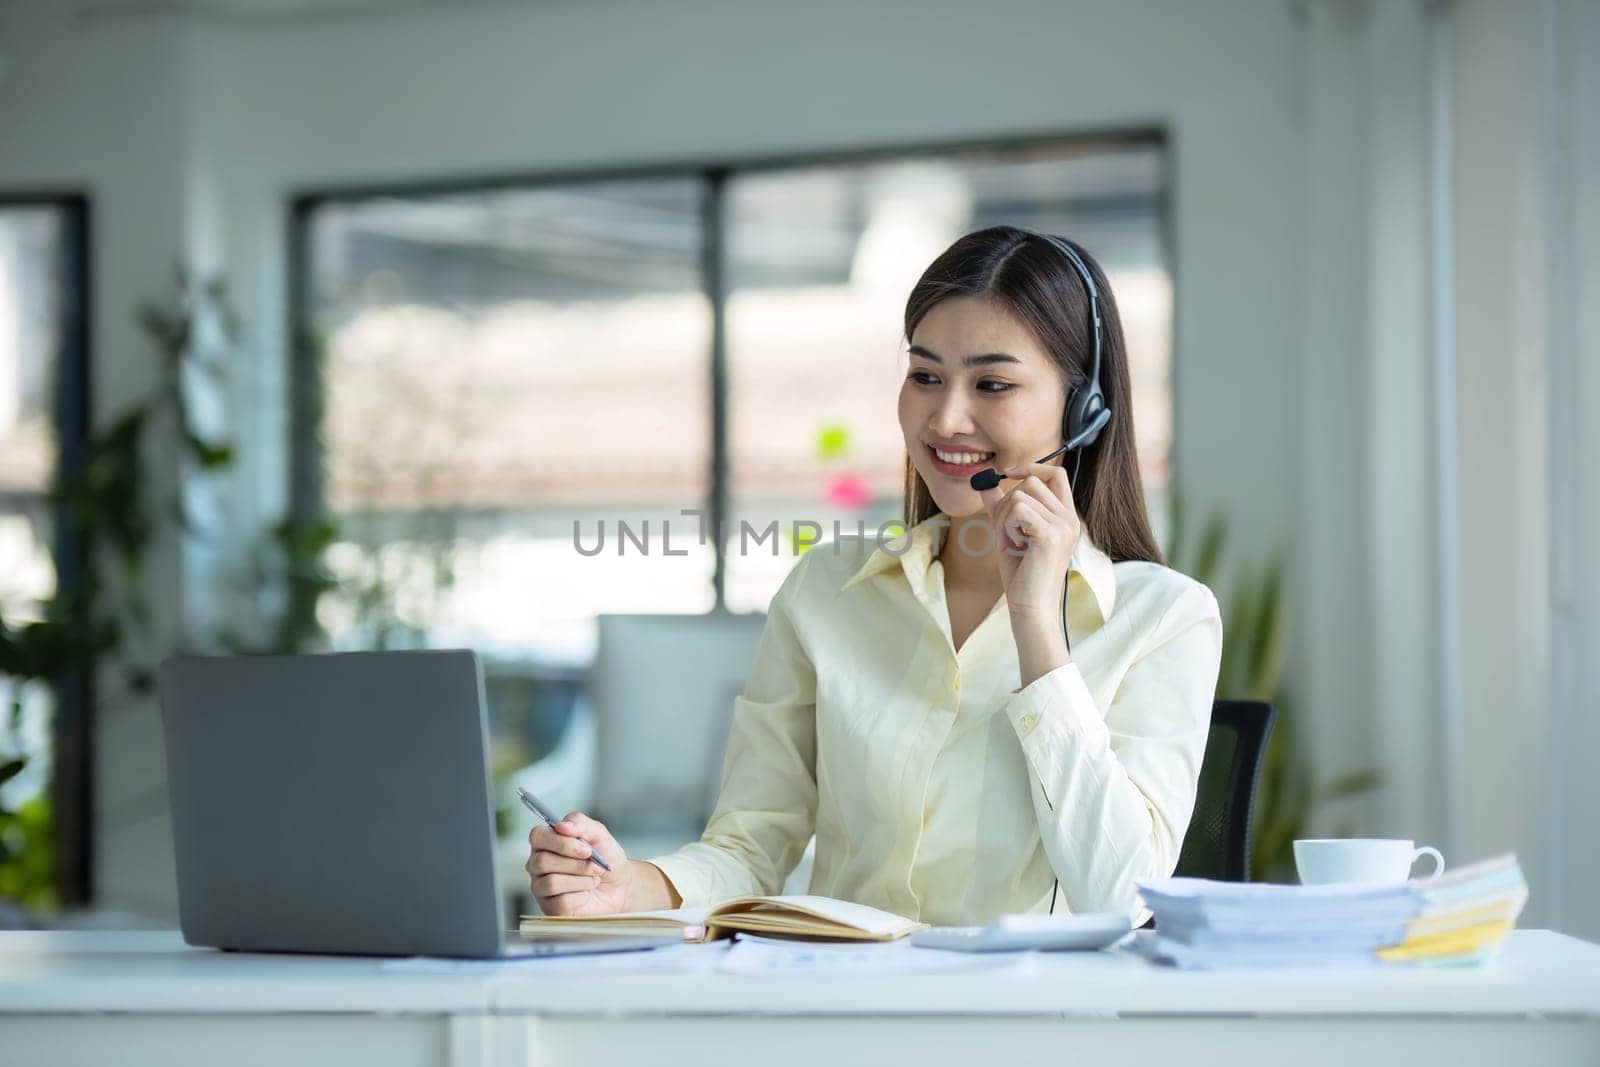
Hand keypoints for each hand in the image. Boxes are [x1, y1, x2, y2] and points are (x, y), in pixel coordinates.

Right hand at [526, 811, 631, 916]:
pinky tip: (587, 892)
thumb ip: (580, 823)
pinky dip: (582, 895)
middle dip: (575, 863)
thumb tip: (561, 825)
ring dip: (580, 879)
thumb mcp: (599, 834)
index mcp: (546, 842)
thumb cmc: (606, 858)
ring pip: (551, 882)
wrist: (621, 886)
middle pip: (542, 861)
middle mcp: (538, 864)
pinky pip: (561, 901)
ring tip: (594, 878)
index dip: (560, 842)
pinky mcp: (550, 908)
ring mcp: (542, 887)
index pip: (537, 836)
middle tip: (595, 864)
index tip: (585, 848)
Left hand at [975, 462, 1081, 617]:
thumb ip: (1001, 507)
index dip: (1032, 467)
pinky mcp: (1051, 534)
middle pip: (1031, 482)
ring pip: (1020, 495)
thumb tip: (984, 481)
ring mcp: (1063, 526)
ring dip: (1004, 518)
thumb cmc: (1022, 574)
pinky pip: (1018, 509)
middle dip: (1007, 502)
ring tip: (1011, 543)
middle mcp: (1070, 519)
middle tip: (1005, 531)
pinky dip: (1006, 526)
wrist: (1030, 605)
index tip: (1008, 472)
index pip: (1056, 474)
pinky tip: (1014, 546)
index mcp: (1066, 517)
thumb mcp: (1009, 532)